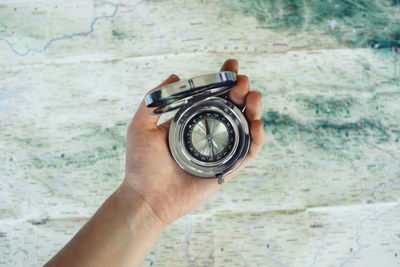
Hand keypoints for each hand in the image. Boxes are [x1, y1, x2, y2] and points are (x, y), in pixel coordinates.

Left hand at [122, 59, 264, 225]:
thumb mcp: (140, 126)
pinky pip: (249, 151)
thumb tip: (176, 76)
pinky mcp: (228, 168)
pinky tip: (256, 125)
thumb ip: (153, 101)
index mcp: (192, 119)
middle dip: (242, 90)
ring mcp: (221, 149)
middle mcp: (210, 132)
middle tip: (241, 82)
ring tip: (252, 98)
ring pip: (246, 125)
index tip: (231, 66)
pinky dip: (257, 138)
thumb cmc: (142, 164)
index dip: (225, 79)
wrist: (147, 197)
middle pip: (234, 106)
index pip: (213, 95)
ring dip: (254, 109)